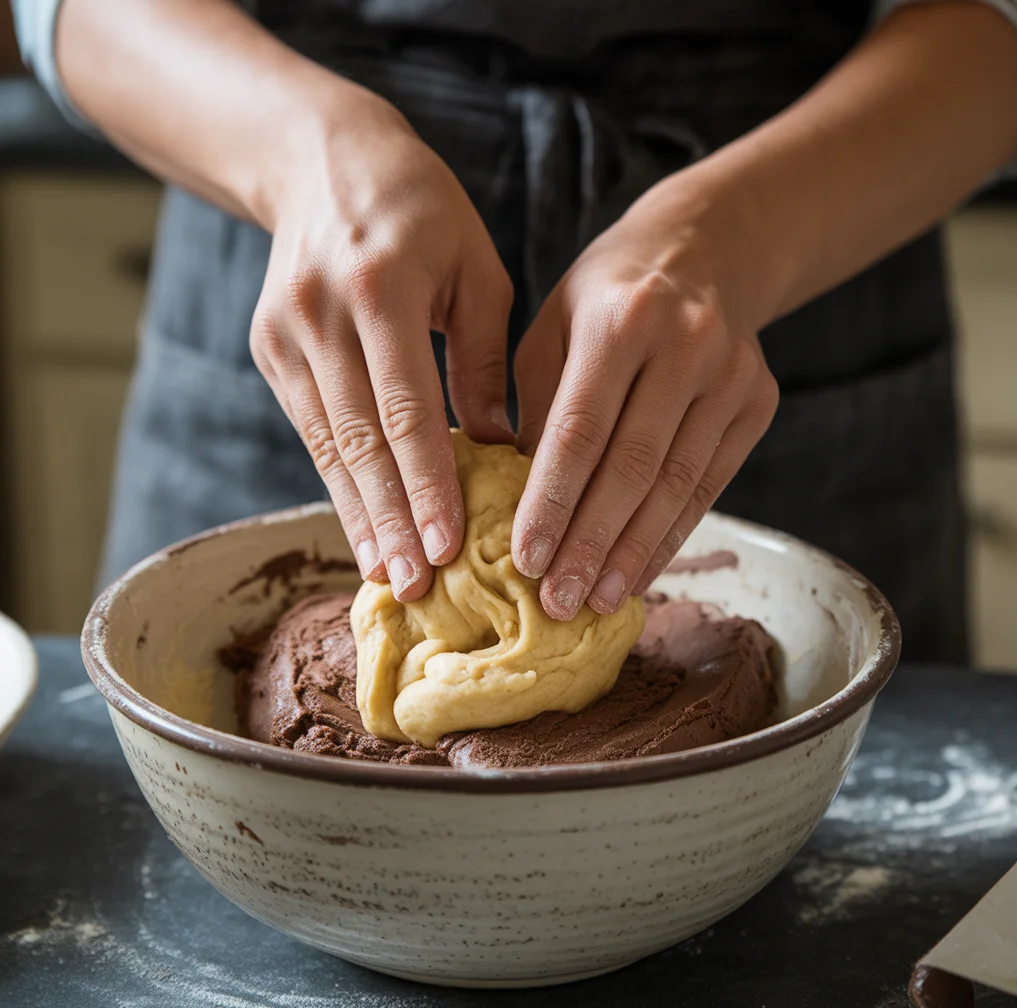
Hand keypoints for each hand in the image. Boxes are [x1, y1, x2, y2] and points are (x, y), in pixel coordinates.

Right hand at [251, 88, 513, 600]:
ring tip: (385, 575)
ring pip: (326, 445)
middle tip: (414, 587)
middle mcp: (322, 315)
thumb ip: (485, 360)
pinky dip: (337, 483)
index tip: (449, 547)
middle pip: (359, 439)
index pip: (407, 408)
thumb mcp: (476, 268)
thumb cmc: (423, 212)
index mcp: (383, 287)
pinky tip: (360, 527)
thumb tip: (496, 449)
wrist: (324, 161)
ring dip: (358, 515)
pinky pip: (310, 431)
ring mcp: (285, 335)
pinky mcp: (269, 350)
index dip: (426, 485)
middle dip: (388, 520)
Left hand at [512, 178, 778, 619]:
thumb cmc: (606, 296)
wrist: (704, 250)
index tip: (525, 560)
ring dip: (633, 553)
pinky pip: (710, 484)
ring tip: (596, 602)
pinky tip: (639, 572)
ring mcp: (731, 375)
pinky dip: (672, 534)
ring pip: (675, 485)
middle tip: (558, 602)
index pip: (579, 430)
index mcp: (620, 319)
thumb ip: (535, 407)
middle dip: (591, 543)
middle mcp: (685, 345)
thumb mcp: (553, 329)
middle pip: (632, 467)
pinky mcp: (757, 402)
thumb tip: (514, 500)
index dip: (552, 501)